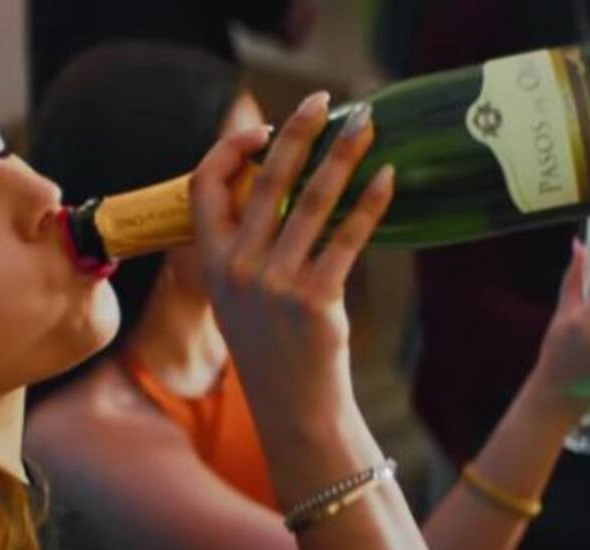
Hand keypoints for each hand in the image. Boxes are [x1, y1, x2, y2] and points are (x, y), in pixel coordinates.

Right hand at [188, 92, 394, 446]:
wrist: (292, 408)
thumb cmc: (270, 346)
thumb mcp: (238, 295)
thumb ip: (244, 245)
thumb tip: (280, 184)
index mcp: (212, 262)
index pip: (204, 185)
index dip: (230, 149)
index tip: (264, 129)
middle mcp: (238, 268)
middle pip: (266, 179)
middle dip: (298, 131)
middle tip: (325, 101)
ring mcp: (276, 284)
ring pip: (312, 200)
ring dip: (343, 155)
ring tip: (367, 126)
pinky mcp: (316, 300)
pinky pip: (347, 237)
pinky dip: (369, 203)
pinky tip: (386, 179)